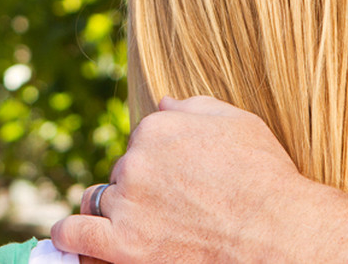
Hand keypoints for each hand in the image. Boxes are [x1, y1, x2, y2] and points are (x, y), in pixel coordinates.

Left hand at [50, 96, 306, 261]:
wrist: (276, 236)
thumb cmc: (265, 179)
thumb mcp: (239, 125)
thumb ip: (195, 108)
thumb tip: (164, 102)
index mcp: (159, 126)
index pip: (143, 141)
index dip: (163, 162)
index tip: (183, 180)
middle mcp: (136, 159)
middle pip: (123, 170)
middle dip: (143, 187)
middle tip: (177, 208)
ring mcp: (127, 203)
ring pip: (99, 199)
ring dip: (113, 209)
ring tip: (137, 224)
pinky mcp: (122, 245)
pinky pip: (74, 233)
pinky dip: (70, 234)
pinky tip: (72, 236)